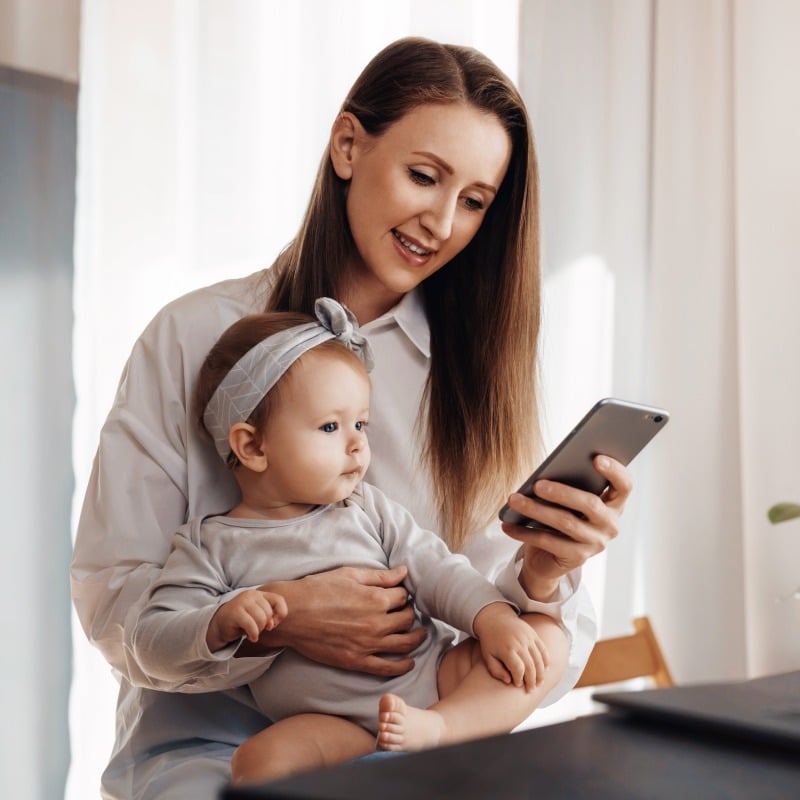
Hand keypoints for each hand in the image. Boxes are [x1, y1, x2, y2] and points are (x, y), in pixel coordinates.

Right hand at [206, 589, 287, 651]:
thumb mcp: (259, 616)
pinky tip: (250, 637)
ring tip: (252, 632)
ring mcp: (243, 602)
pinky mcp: (235, 613)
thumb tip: (272, 624)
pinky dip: (253, 634)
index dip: (280, 614)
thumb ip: (270, 616)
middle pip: (269, 612)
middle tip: (257, 629)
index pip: (279, 600)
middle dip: (265, 625)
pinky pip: (251, 625)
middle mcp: (252, 595)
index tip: (272, 624)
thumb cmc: (243, 620)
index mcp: (260, 594)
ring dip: (259, 630)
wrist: (220, 624)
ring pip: (261, 618)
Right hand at [237, 565, 427, 676]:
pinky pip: (387, 668)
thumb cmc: (318, 589)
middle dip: (410, 613)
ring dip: (416, 638)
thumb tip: (404, 572)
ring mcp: (368, 645)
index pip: (403, 597)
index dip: (404, 594)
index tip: (400, 594)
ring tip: (420, 634)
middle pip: (407, 619)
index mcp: (376, 599)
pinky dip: (403, 666)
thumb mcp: (350, 575)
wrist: (292, 614)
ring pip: (404, 644)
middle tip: (408, 611)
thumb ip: (380, 576)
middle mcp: (376, 623)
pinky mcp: (357, 661)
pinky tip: (409, 662)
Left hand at [473, 603, 547, 690]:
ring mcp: (528, 638)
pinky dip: (546, 660)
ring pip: (539, 659)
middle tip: (531, 690)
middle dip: (532, 681)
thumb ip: (496, 671)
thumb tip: (509, 681)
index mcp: (507, 649)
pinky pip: (543, 649)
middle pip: (531, 666)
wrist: (495, 618)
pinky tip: (545, 670)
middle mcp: (519, 643)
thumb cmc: (490, 641)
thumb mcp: (487, 656)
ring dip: (541, 674)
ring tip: (539, 684)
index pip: (518, 669)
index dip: (520, 680)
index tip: (517, 685)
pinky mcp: (533, 634)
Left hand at [501, 456, 632, 600]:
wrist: (550, 556)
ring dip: (536, 509)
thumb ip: (567, 483)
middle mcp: (610, 524)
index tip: (596, 457)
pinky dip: (524, 532)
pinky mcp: (577, 558)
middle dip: (562, 492)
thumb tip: (545, 473)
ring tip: (514, 499)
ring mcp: (596, 543)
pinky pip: (548, 542)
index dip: (615, 471)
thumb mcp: (567, 498)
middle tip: (537, 484)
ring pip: (565, 522)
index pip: (625, 485)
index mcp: (614, 503)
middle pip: (590, 504)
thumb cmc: (560, 513)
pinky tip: (507, 524)